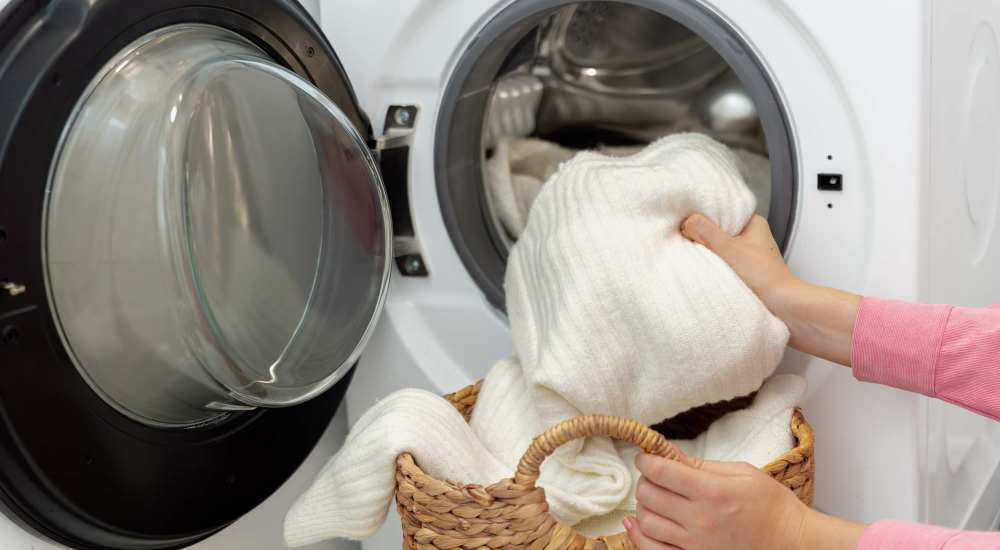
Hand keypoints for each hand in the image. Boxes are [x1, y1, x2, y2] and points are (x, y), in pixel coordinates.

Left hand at [624, 454, 865, 549]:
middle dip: (646, 480)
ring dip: (644, 505)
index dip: (646, 460)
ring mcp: (695, 544)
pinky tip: (636, 522)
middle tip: (655, 476)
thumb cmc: (771, 504)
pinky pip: (653, 549)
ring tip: (655, 497)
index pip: (661, 471)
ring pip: (646, 521)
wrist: (792, 542)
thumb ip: (699, 464)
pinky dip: (638, 535)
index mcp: (713, 492)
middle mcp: (700, 520)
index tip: (646, 456)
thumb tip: (666, 450)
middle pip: (649, 494)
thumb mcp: (740, 473)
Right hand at [680, 214, 798, 310]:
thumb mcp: (729, 248)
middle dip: (704, 235)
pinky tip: (707, 269)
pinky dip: (714, 264)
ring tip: (699, 256)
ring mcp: (747, 253)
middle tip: (691, 241)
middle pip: (718, 228)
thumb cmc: (764, 276)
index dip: (704, 215)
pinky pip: (723, 261)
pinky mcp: (744, 269)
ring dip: (709, 252)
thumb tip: (689, 220)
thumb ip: (706, 231)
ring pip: (719, 246)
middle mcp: (751, 235)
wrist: (781, 305)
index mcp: (752, 223)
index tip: (689, 223)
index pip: (722, 210)